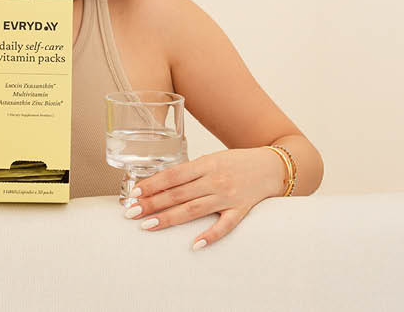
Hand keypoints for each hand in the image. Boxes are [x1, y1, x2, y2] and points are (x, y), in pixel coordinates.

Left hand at [123, 147, 286, 249]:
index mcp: (207, 164)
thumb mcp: (213, 159)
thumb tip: (161, 184)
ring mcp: (228, 196)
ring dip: (169, 218)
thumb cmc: (238, 162)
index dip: (152, 185)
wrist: (273, 166)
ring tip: (148, 225)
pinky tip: (194, 245)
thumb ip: (191, 171)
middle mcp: (216, 179)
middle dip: (152, 204)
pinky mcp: (241, 210)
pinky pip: (224, 226)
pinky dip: (210, 235)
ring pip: (194, 209)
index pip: (173, 175)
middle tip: (131, 213)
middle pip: (178, 194)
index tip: (135, 194)